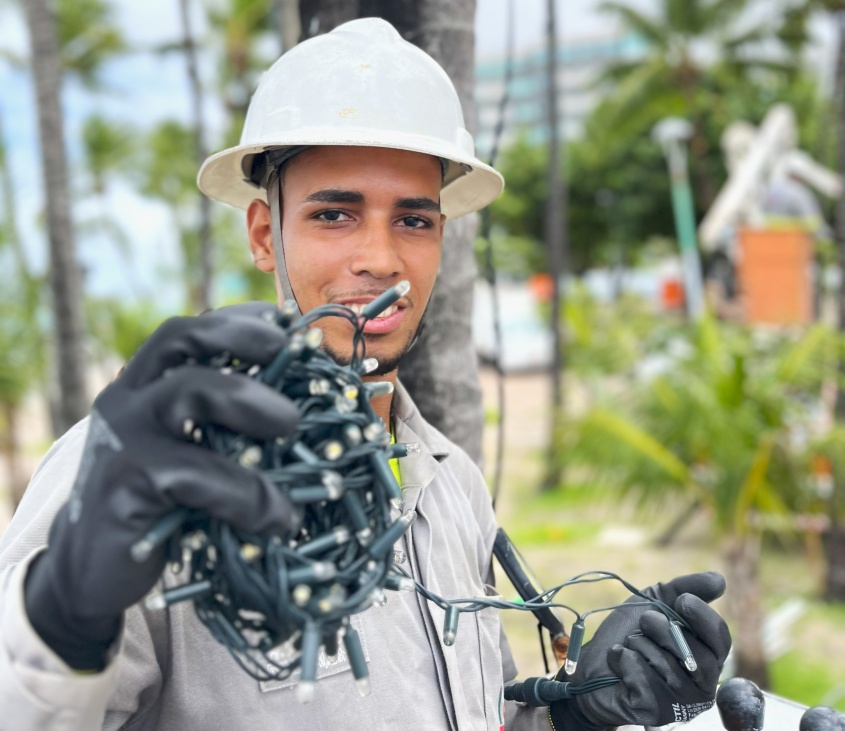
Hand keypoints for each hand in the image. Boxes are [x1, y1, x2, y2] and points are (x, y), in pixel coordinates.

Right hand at [25, 303, 302, 669]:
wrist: (91, 568)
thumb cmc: (159, 503)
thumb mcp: (190, 451)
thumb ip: (226, 425)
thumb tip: (307, 409)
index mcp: (146, 384)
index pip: (190, 330)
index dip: (241, 321)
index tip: (287, 326)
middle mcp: (129, 398)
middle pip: (182, 338)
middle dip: (244, 337)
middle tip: (289, 354)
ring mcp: (124, 438)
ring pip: (188, 392)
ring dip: (251, 401)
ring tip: (293, 425)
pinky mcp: (127, 485)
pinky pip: (197, 476)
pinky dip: (249, 495)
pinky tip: (281, 519)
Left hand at [550, 572, 731, 729]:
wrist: (591, 661)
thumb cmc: (627, 632)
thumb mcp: (654, 601)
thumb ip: (685, 588)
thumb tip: (719, 579)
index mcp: (705, 656)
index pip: (721, 640)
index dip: (704, 618)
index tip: (682, 600)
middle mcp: (701, 684)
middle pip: (699, 657)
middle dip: (665, 631)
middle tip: (644, 622)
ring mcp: (680, 703)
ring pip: (670, 668)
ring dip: (641, 647)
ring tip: (629, 646)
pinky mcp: (656, 713)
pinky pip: (645, 681)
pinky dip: (626, 662)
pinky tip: (619, 663)